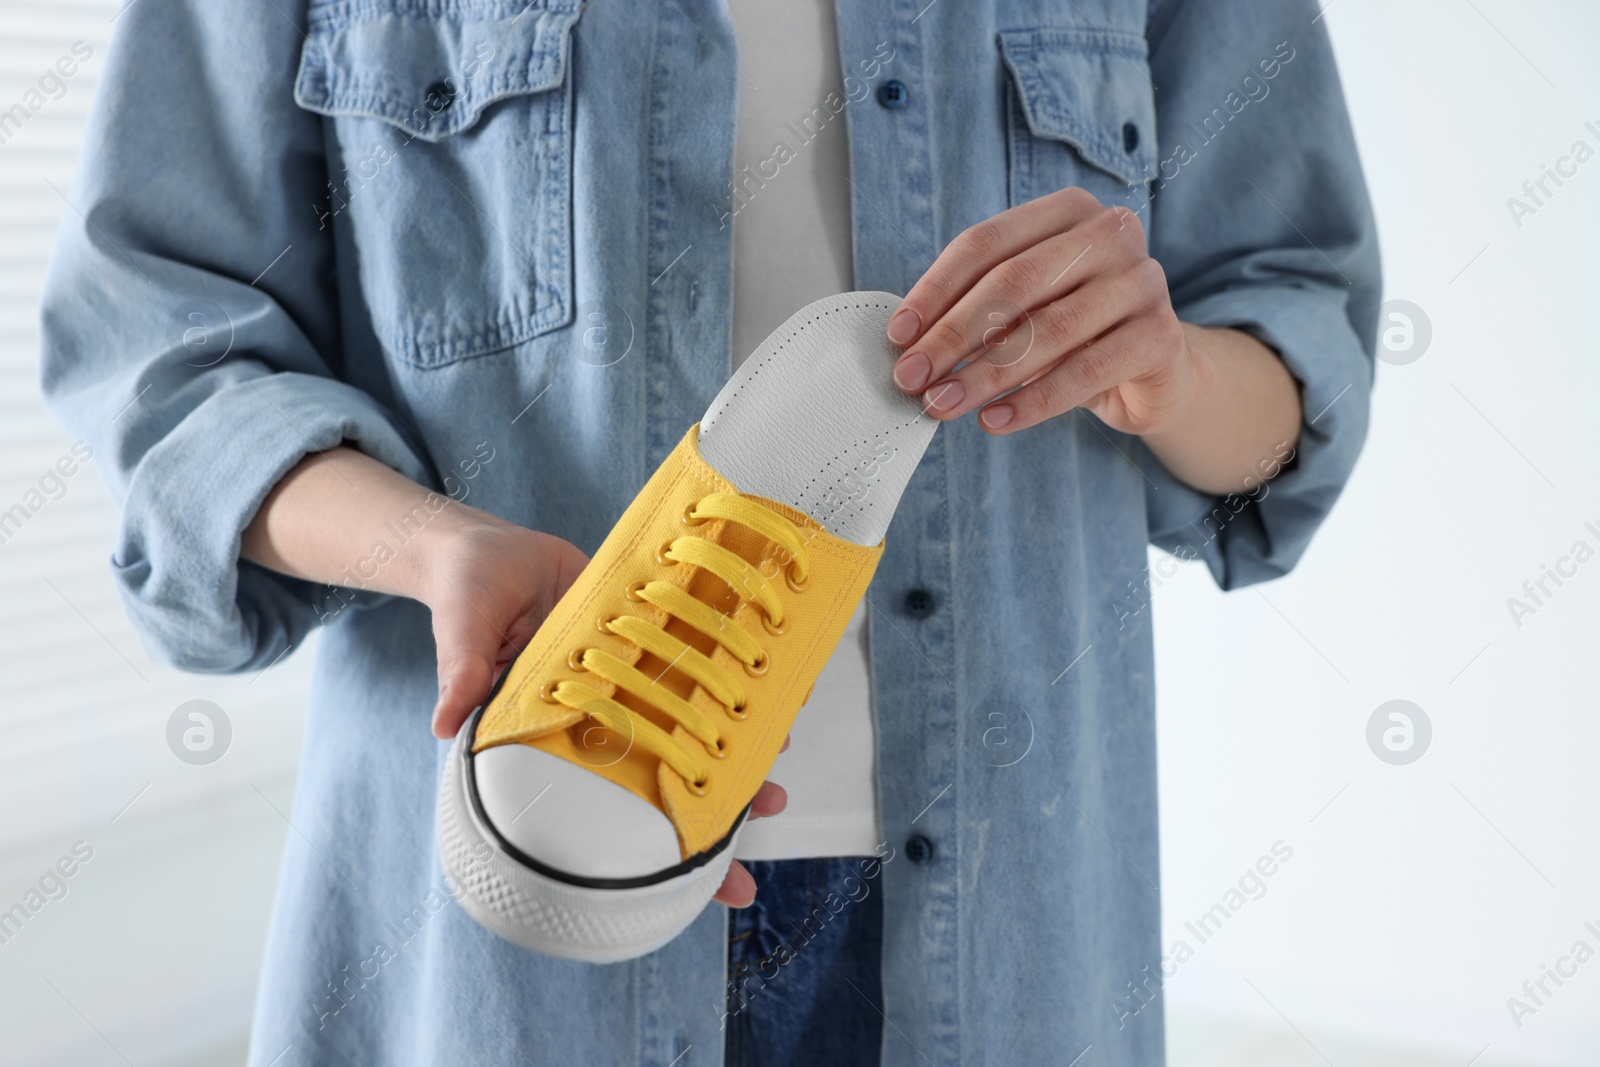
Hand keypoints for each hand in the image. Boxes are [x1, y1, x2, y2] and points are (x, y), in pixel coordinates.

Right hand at [418, 511, 787, 907]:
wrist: (487, 544)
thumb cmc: (465, 592)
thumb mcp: (462, 629)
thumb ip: (462, 670)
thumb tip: (445, 720)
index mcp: (550, 730)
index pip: (600, 800)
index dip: (641, 842)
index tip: (688, 872)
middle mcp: (596, 716)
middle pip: (659, 772)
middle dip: (712, 804)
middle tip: (764, 819)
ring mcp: (626, 680)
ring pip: (687, 724)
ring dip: (733, 744)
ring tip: (779, 759)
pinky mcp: (644, 637)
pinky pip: (691, 664)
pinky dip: (728, 678)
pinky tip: (768, 690)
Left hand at [886, 186, 1204, 436]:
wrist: (1157, 370)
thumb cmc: (1077, 332)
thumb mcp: (1026, 308)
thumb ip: (978, 308)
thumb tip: (909, 344)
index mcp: (1068, 210)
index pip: (985, 244)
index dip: (934, 291)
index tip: (898, 336)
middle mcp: (1110, 234)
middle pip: (1013, 283)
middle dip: (953, 336)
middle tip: (911, 378)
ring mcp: (1142, 281)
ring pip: (1047, 331)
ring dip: (984, 374)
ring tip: (942, 404)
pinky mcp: (1160, 335)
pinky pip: (1084, 372)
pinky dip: (1032, 402)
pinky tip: (994, 420)